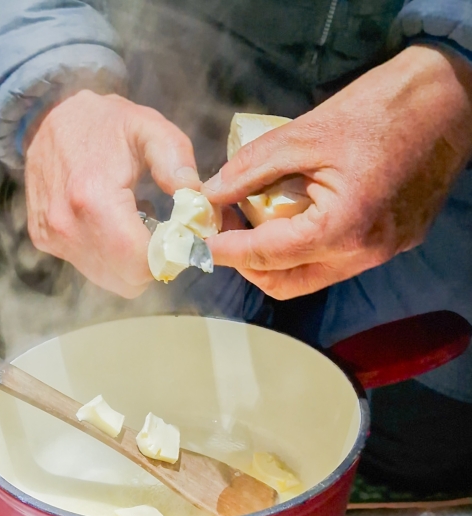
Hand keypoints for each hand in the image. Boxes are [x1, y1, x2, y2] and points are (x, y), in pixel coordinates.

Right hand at [25, 90, 199, 297]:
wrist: (45, 115)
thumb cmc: (104, 122)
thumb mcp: (147, 127)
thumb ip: (175, 160)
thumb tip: (196, 198)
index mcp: (94, 198)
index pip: (140, 263)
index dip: (169, 257)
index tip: (182, 237)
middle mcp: (67, 226)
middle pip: (128, 280)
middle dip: (154, 263)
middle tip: (164, 234)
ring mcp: (53, 237)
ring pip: (109, 280)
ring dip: (131, 262)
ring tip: (135, 224)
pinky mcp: (44, 240)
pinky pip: (90, 267)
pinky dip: (109, 256)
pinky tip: (112, 224)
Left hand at [203, 45, 471, 299]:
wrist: (447, 101)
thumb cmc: (380, 110)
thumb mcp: (304, 134)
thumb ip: (252, 169)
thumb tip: (211, 193)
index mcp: (342, 227)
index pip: (267, 257)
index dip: (226, 251)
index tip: (199, 243)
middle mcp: (363, 253)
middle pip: (286, 284)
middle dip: (248, 265)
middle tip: (227, 233)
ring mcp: (381, 253)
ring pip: (311, 277)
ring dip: (277, 260)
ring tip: (257, 223)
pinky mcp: (391, 245)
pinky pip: (336, 262)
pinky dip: (306, 249)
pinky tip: (296, 217)